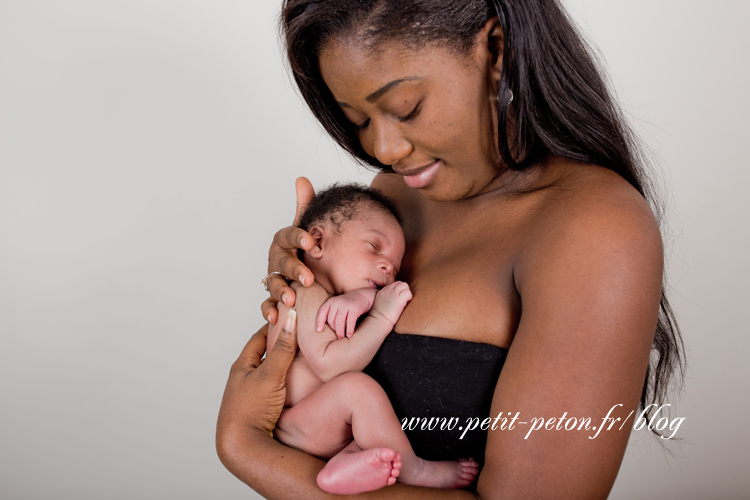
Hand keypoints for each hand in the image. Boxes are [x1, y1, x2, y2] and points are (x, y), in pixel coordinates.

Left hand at [216, 311, 297, 448]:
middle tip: (300, 336)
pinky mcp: (259, 410)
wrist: (243, 448)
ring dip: (283, 366)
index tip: (290, 318)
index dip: (274, 326)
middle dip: (280, 345)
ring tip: (302, 359)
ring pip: (270, 374)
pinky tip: (297, 384)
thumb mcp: (270, 374)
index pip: (259, 338)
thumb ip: (283, 348)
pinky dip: (285, 382)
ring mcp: (251, 395)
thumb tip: (292, 318)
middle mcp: (244, 379)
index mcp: (242, 366)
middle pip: (264, 355)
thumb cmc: (251, 410)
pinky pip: (274, 389)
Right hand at [262, 177, 315, 324]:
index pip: (291, 235)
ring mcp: (273, 278)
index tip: (312, 241)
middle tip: (308, 278)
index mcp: (285, 240)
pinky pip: (267, 305)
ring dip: (280, 291)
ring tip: (291, 299)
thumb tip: (301, 179)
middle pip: (282, 262)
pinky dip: (269, 311)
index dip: (299, 237)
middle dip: (294, 269)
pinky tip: (275, 318)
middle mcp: (277, 259)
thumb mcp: (308, 228)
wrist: (304, 272)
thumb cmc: (305, 249)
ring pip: (273, 284)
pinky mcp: (273, 297)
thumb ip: (306, 207)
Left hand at [316, 288, 377, 338]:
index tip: (319, 331)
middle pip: (331, 320)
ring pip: (339, 322)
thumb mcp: (337, 305)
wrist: (363, 295)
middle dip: (334, 329)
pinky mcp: (355, 309)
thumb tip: (323, 329)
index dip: (319, 322)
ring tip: (341, 337)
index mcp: (331, 301)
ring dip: (340, 332)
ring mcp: (346, 305)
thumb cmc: (348, 304)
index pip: (322, 312)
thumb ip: (331, 313)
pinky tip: (349, 334)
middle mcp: (337, 302)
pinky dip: (349, 330)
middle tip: (337, 335)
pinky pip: (350, 322)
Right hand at [371, 281, 412, 325]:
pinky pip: (408, 293)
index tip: (399, 297)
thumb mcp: (380, 301)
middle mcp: (388, 290)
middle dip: (404, 289)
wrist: (379, 320)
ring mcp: (394, 294)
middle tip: (403, 298)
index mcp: (384, 290)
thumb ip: (387, 296)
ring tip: (405, 300)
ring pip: (405, 285)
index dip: (399, 290)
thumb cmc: (380, 315)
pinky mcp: (399, 299)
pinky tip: (406, 303)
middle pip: (400, 283)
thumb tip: (395, 296)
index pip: (395, 284)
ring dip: (407, 292)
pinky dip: (409, 297)